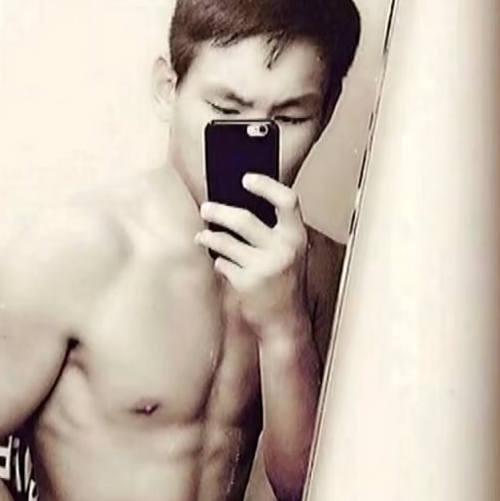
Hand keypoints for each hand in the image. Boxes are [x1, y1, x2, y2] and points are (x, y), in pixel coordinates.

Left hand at [196, 173, 309, 340]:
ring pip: (225, 241)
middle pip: (244, 219)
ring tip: (202, 236)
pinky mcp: (247, 283)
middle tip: (206, 208)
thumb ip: (273, 231)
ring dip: (209, 237)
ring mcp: (264, 267)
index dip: (266, 185)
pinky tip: (220, 263)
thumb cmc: (284, 283)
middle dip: (218, 211)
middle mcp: (283, 250)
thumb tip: (240, 203)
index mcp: (297, 237)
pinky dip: (219, 262)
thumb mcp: (288, 253)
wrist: (285, 322)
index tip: (246, 178)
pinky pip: (222, 264)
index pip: (287, 200)